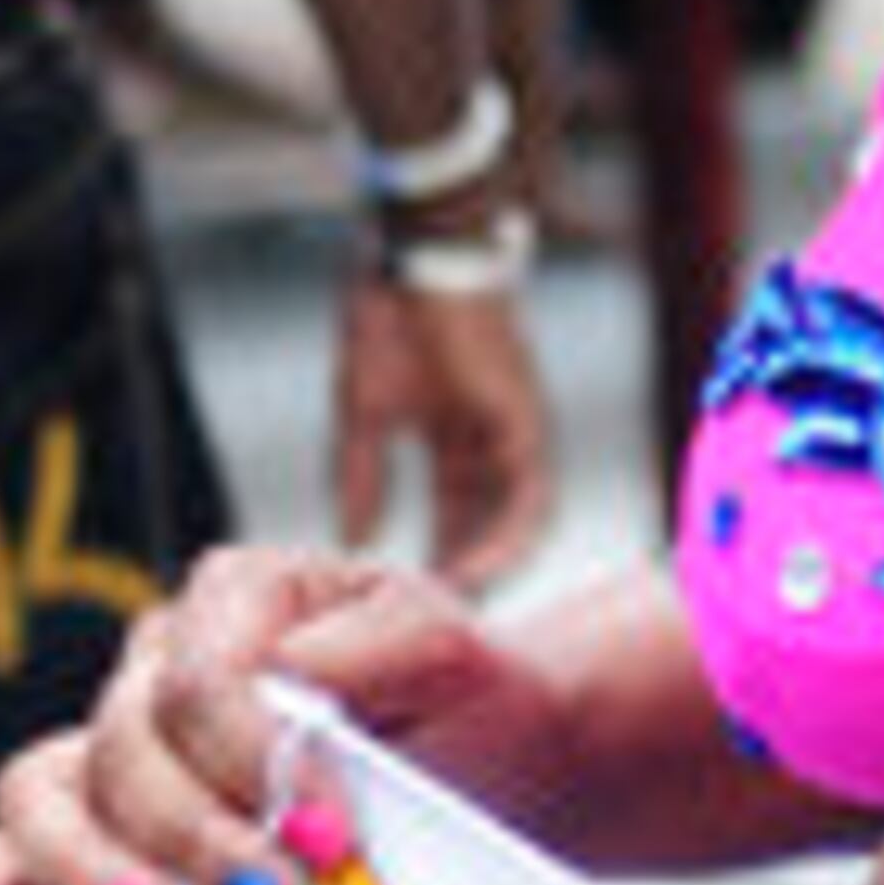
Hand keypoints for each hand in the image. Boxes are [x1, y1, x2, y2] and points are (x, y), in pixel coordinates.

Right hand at [0, 540, 555, 884]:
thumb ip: (374, 646)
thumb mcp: (452, 649)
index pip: (197, 681)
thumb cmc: (464, 700)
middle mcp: (159, 663)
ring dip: (93, 869)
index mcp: (239, 596)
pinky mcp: (110, 833)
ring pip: (44, 794)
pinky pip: (10, 855)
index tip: (331, 836)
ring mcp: (123, 749)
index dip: (252, 762)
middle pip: (124, 747)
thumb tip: (284, 684)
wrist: (494, 763)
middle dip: (199, 834)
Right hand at [331, 267, 554, 590]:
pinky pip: (532, 494)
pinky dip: (509, 535)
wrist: (416, 261)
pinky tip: (480, 566)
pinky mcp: (527, 421)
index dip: (441, 558)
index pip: (458, 516)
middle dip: (470, 574)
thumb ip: (362, 478)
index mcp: (456, 439)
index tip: (417, 603)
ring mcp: (515, 431)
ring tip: (461, 606)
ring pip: (521, 518)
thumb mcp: (364, 415)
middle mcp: (493, 441)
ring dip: (493, 564)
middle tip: (446, 624)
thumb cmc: (390, 319)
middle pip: (492, 525)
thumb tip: (351, 537)